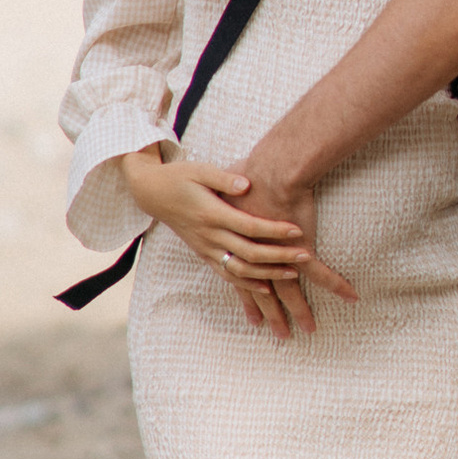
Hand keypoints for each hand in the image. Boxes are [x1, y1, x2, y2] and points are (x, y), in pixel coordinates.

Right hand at [122, 150, 304, 286]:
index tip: (298, 230)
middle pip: (249, 253)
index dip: (274, 230)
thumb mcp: (200, 169)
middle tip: (305, 256)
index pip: (249, 226)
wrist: (152, 192)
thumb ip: (224, 178)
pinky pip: (226, 275)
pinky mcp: (203, 255)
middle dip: (279, 256)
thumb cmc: (180, 176)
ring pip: (240, 270)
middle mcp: (208, 235)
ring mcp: (205, 248)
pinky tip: (266, 288)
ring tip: (294, 274)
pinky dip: (247, 284)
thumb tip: (248, 183)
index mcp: (211, 213)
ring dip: (268, 274)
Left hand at [222, 160, 357, 341]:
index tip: (254, 320)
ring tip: (309, 330)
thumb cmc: (249, 172)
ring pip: (291, 292)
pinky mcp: (302, 250)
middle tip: (280, 336)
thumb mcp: (226, 190)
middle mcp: (258, 257)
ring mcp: (280, 256)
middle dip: (272, 315)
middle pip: (265, 294)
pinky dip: (337, 285)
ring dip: (300, 312)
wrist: (272, 171)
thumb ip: (226, 198)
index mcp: (240, 246)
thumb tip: (223, 192)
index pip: (243, 281)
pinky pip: (322, 273)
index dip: (249, 301)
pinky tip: (351, 297)